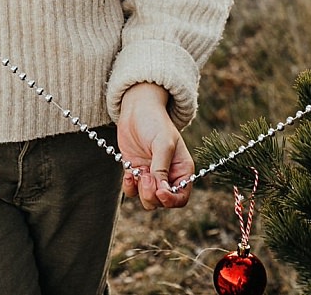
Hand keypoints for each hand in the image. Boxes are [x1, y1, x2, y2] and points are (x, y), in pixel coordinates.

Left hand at [117, 83, 192, 209]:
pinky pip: (132, 191)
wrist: (136, 109)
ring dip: (140, 190)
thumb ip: (162, 169)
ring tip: (137, 171)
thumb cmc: (155, 122)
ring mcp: (151, 175)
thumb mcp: (163, 144)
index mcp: (182, 170)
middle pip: (162, 202)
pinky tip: (128, 172)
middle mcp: (168, 176)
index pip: (181, 197)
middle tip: (144, 176)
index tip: (160, 193)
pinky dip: (129, 186)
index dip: (171, 200)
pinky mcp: (135, 172)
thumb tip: (161, 193)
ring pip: (147, 200)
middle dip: (152, 194)